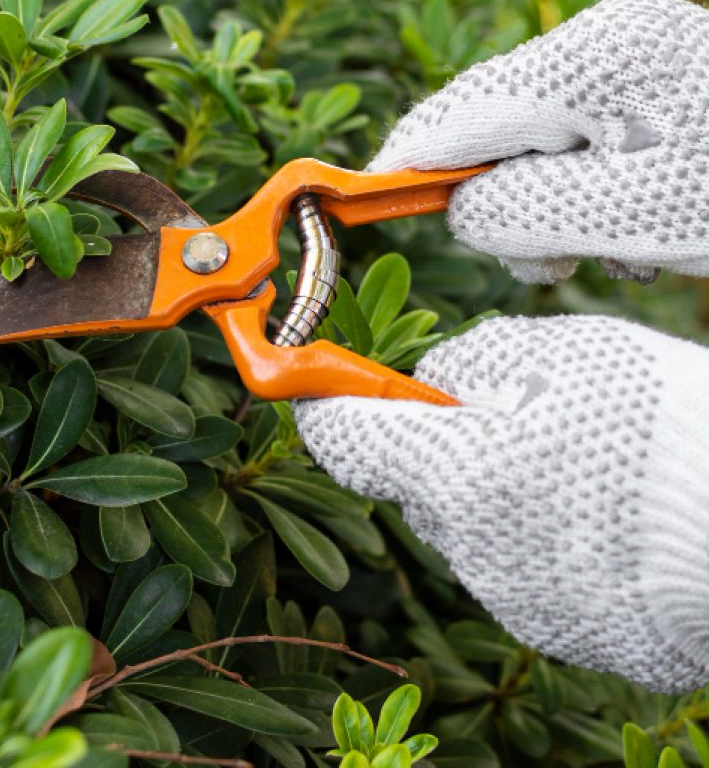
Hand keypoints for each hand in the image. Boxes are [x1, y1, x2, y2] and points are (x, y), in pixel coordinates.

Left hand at [295, 314, 708, 691]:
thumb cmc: (662, 423)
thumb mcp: (569, 353)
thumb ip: (482, 358)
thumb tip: (438, 379)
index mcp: (459, 472)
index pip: (345, 438)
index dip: (326, 402)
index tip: (324, 384)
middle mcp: (472, 548)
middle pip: (417, 485)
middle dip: (445, 447)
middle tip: (514, 418)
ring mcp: (515, 598)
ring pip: (470, 529)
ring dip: (496, 494)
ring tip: (580, 469)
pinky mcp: (559, 632)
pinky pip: (519, 571)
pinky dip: (538, 539)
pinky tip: (600, 518)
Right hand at [371, 0, 708, 282]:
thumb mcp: (623, 216)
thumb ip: (517, 210)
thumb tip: (462, 208)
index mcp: (591, 57)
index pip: (460, 113)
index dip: (406, 161)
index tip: (363, 198)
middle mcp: (605, 39)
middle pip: (500, 129)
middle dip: (508, 202)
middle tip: (551, 267)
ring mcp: (633, 56)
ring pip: (544, 145)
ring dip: (559, 210)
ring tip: (619, 255)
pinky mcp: (654, 83)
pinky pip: (588, 143)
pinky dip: (594, 195)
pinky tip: (642, 231)